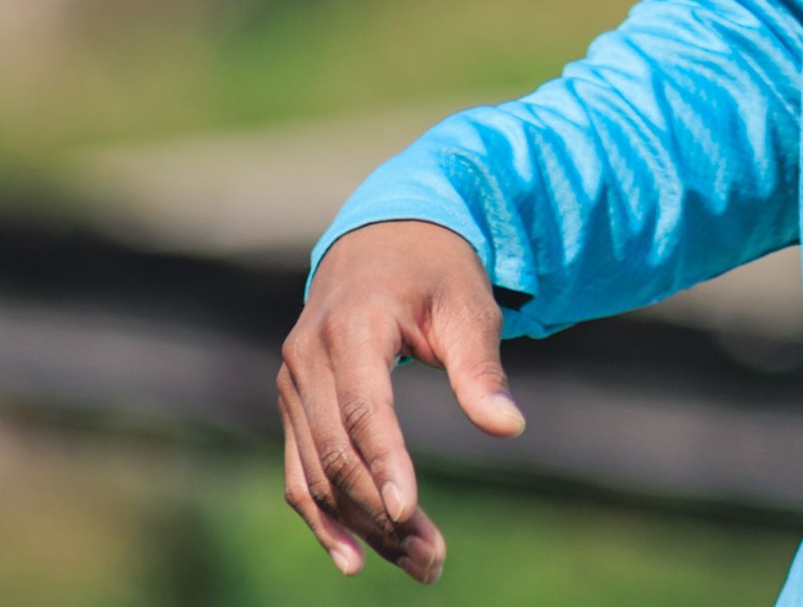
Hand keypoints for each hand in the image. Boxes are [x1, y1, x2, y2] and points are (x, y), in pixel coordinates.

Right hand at [278, 220, 527, 582]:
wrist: (383, 239)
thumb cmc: (436, 272)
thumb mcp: (469, 306)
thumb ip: (481, 368)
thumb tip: (509, 427)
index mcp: (353, 326)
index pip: (364, 409)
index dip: (386, 463)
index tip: (410, 511)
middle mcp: (308, 356)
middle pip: (337, 453)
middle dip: (381, 513)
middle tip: (432, 561)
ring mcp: (293, 382)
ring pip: (316, 472)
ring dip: (361, 525)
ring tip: (416, 562)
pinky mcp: (294, 402)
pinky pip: (299, 469)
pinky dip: (321, 516)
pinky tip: (354, 558)